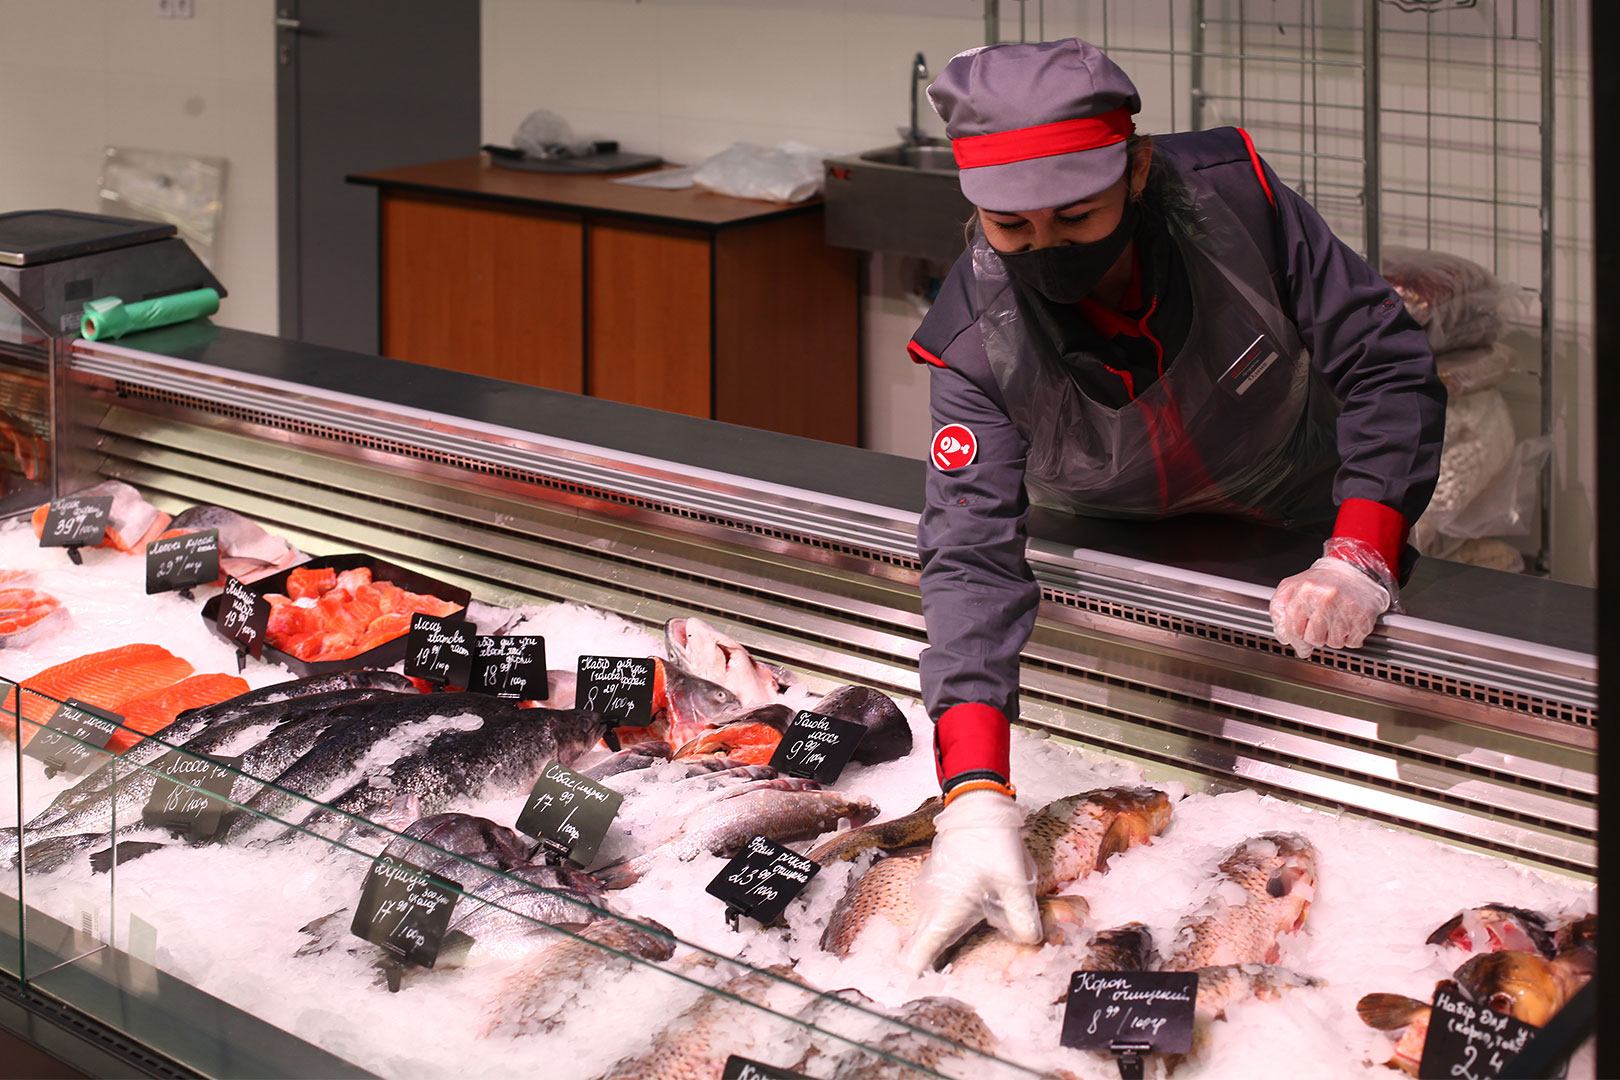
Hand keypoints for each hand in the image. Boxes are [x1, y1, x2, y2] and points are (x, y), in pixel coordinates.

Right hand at [897, 789, 1040, 973]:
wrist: (976, 804)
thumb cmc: (992, 845)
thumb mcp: (1015, 884)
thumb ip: (1022, 918)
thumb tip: (1030, 942)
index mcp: (946, 911)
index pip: (917, 956)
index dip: (919, 976)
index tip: (927, 990)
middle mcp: (933, 903)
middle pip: (928, 942)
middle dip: (940, 960)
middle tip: (961, 971)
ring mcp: (933, 888)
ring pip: (936, 921)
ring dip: (949, 933)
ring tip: (976, 939)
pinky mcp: (939, 875)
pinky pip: (943, 904)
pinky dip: (954, 912)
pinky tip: (978, 906)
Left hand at [1270, 553, 1391, 658]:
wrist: (1352, 568)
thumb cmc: (1320, 580)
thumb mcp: (1290, 588)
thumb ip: (1278, 611)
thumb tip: (1284, 637)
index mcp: (1306, 592)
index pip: (1293, 630)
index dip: (1295, 641)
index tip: (1300, 646)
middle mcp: (1326, 599)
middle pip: (1314, 639)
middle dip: (1315, 635)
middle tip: (1321, 621)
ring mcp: (1347, 608)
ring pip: (1334, 643)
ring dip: (1333, 637)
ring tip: (1335, 618)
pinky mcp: (1364, 616)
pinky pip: (1352, 642)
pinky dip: (1349, 637)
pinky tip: (1347, 621)